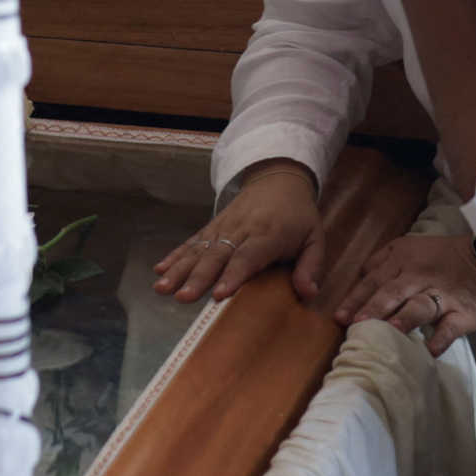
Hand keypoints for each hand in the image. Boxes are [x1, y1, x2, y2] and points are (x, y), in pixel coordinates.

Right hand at [154, 160, 325, 303]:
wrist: (278, 179)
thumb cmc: (299, 216)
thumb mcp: (315, 238)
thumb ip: (311, 266)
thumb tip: (308, 293)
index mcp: (268, 235)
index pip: (248, 256)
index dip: (233, 275)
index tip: (218, 295)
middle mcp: (241, 229)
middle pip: (217, 255)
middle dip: (198, 277)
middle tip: (182, 297)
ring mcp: (223, 226)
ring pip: (199, 249)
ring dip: (179, 269)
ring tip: (162, 287)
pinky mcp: (213, 225)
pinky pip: (192, 241)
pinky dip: (175, 255)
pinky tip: (160, 269)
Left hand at [332, 232, 475, 357]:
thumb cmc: (444, 257)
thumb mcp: (411, 247)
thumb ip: (383, 260)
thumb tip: (360, 275)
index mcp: (404, 260)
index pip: (374, 280)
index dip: (357, 299)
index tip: (340, 317)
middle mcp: (420, 276)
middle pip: (392, 293)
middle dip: (373, 310)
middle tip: (356, 327)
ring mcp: (443, 295)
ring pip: (419, 307)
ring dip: (404, 319)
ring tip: (389, 332)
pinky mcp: (464, 313)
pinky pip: (451, 326)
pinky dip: (441, 338)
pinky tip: (430, 351)